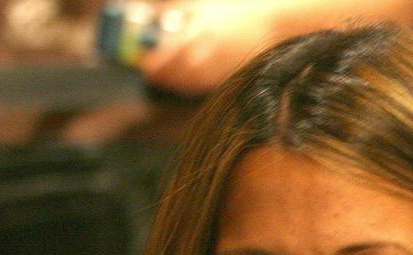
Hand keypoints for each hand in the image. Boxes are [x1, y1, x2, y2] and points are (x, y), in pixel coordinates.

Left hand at [135, 1, 280, 96]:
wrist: (268, 23)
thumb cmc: (231, 12)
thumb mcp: (199, 6)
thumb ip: (174, 13)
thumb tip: (149, 18)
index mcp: (200, 30)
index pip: (171, 52)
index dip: (156, 63)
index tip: (144, 67)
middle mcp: (211, 50)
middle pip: (181, 71)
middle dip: (165, 77)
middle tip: (152, 77)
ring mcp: (223, 65)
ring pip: (195, 82)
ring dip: (178, 84)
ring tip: (168, 81)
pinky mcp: (233, 75)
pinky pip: (209, 86)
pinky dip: (195, 88)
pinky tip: (187, 83)